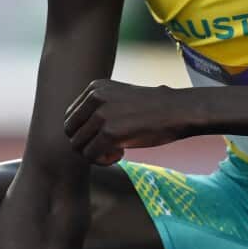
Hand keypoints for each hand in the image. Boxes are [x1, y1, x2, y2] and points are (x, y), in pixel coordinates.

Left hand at [63, 79, 187, 164]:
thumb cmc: (152, 108)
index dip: (84, 133)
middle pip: (70, 132)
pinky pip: (91, 155)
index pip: (70, 117)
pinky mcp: (110, 133)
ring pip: (78, 146)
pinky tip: (120, 155)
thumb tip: (76, 133)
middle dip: (85, 145)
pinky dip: (103, 161)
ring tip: (115, 152)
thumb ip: (98, 108)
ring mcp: (101, 115)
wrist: (177, 110)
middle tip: (107, 148)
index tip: (104, 136)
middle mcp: (94, 97)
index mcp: (94, 87)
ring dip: (94, 154)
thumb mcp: (119, 97)